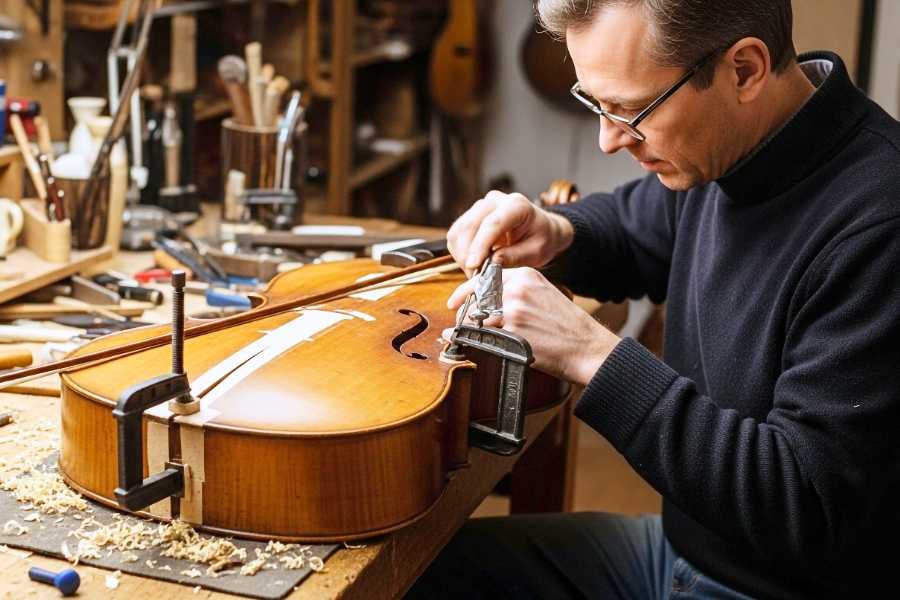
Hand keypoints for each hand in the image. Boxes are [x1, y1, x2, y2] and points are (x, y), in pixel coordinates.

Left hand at [443, 268, 620, 386]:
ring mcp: (514, 308)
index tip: (455, 301)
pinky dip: (468, 339)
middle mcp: (518, 288)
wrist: (587, 347)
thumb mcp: (544, 297)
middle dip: (463, 311)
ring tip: (463, 335)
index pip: (486, 278)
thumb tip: (488, 304)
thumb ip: (518, 295)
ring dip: (465, 327)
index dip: (466, 291)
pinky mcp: (512, 329)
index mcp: (527, 276)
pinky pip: (480, 334)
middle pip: (476, 297)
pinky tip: (463, 342)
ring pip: (475, 316)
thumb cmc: (568, 328)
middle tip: (457, 321)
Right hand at [447, 191, 574, 276]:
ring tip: (476, 272)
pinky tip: (474, 262)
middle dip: (467, 254)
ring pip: (458, 231)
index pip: (492, 224)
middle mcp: (495, 200)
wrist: (540, 229)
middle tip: (475, 277)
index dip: (479, 245)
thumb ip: (516, 256)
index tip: (473, 266)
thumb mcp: (537, 251)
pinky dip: (459, 252)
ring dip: (461, 255)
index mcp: (516, 205)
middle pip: (469, 226)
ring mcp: (480, 206)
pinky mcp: (470, 216)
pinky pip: (456, 235)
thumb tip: (492, 262)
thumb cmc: (541, 239)